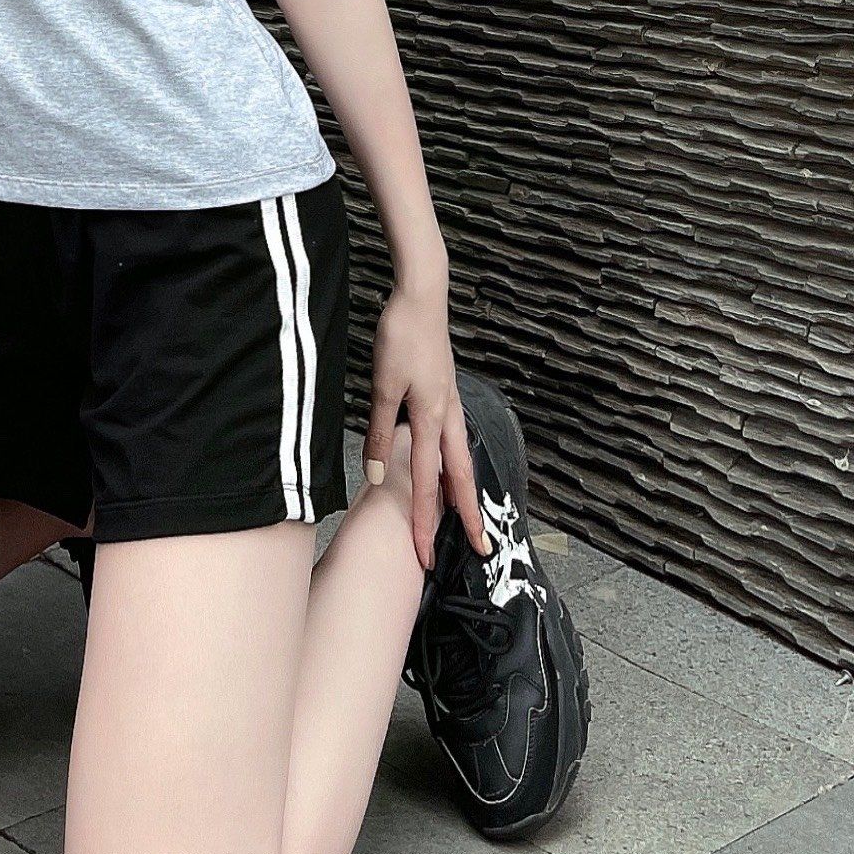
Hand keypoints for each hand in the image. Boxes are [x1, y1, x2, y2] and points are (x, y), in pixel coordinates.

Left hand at [363, 288, 489, 572]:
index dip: (423, 522)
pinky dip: (457, 464)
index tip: (424, 557)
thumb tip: (373, 476)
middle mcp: (448, 417)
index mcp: (431, 418)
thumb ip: (378, 431)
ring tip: (470, 519)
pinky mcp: (446, 394)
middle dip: (467, 517)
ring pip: (462, 460)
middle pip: (460, 479)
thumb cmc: (401, 336)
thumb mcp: (381, 385)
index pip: (426, 484)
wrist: (422, 296)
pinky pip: (456, 441)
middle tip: (480, 550)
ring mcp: (451, 405)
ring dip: (465, 492)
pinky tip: (451, 468)